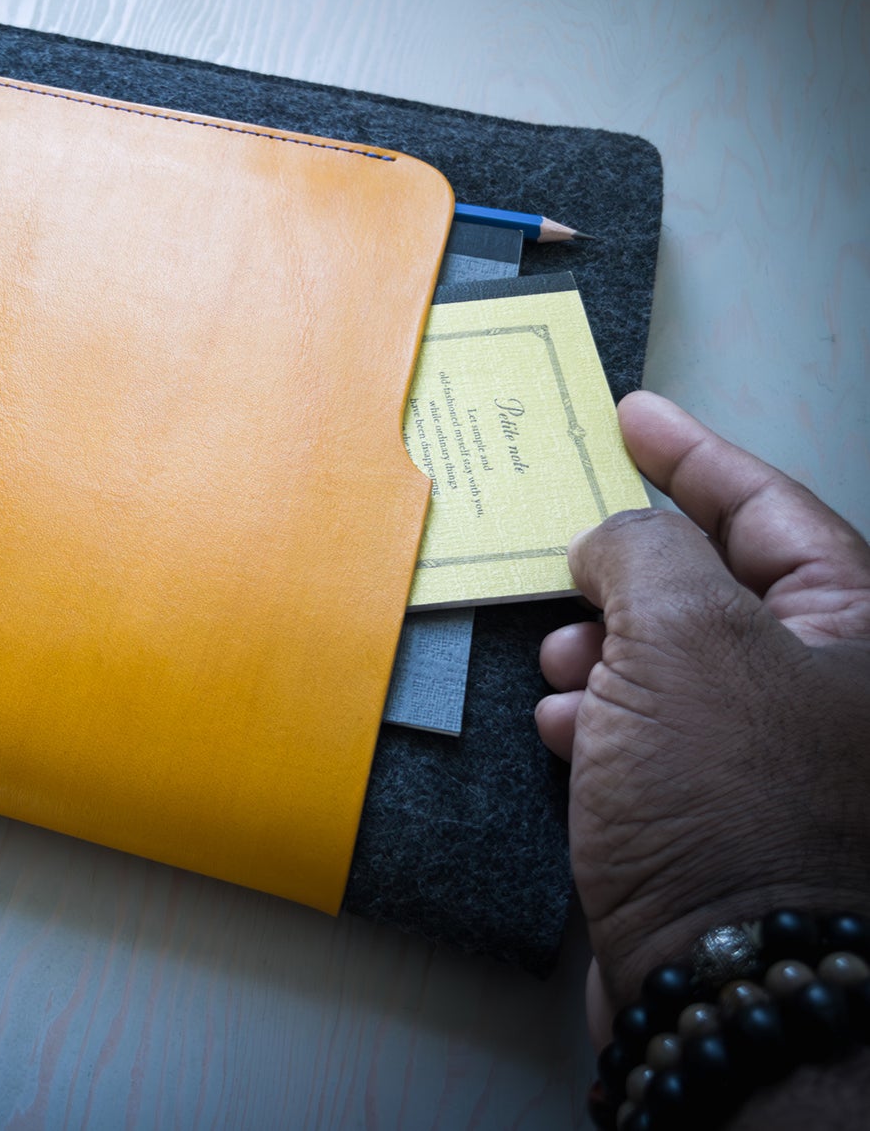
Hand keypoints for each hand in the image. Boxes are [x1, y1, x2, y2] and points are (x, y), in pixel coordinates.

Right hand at [535, 390, 869, 1046]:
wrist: (732, 987)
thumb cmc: (727, 796)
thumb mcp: (682, 635)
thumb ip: (641, 550)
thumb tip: (614, 544)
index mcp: (856, 628)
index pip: (769, 506)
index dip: (693, 453)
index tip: (631, 414)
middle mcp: (829, 686)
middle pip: (714, 584)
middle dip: (627, 574)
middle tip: (564, 562)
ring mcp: (778, 752)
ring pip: (672, 660)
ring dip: (603, 653)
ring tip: (561, 667)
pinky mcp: (725, 810)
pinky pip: (656, 730)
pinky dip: (606, 720)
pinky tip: (571, 737)